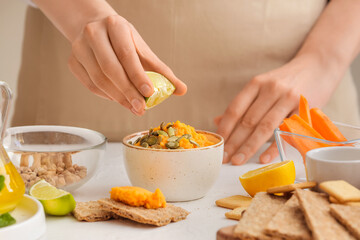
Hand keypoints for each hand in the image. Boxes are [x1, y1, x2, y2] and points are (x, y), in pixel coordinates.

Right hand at [68, 15, 186, 114]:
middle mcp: (94, 34)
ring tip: (133, 107)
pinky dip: (106, 96)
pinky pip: (90, 85)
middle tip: (141, 108)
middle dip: (127, 92)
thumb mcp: (143, 49)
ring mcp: (79, 48)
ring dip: (117, 97)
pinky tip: (119, 100)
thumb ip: (162, 70)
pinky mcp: (72, 61)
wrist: (96, 29)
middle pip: (110, 68)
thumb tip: (182, 90)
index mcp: (115, 25)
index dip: (138, 75)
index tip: (149, 93)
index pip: (126, 54)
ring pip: (98, 79)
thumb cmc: (123, 41)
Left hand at [216, 54, 340, 164]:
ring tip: (238, 160)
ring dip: (249, 147)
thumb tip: (218, 122)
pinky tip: (263, 158)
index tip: (218, 144)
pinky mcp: (304, 109)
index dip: (225, 128)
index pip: (235, 109)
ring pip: (264, 127)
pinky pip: (286, 131)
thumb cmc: (285, 80)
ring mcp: (288, 99)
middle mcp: (271, 89)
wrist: (318, 67)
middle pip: (248, 120)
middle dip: (234, 142)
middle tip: (225, 158)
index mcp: (256, 83)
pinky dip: (274, 146)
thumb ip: (242, 104)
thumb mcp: (261, 86)